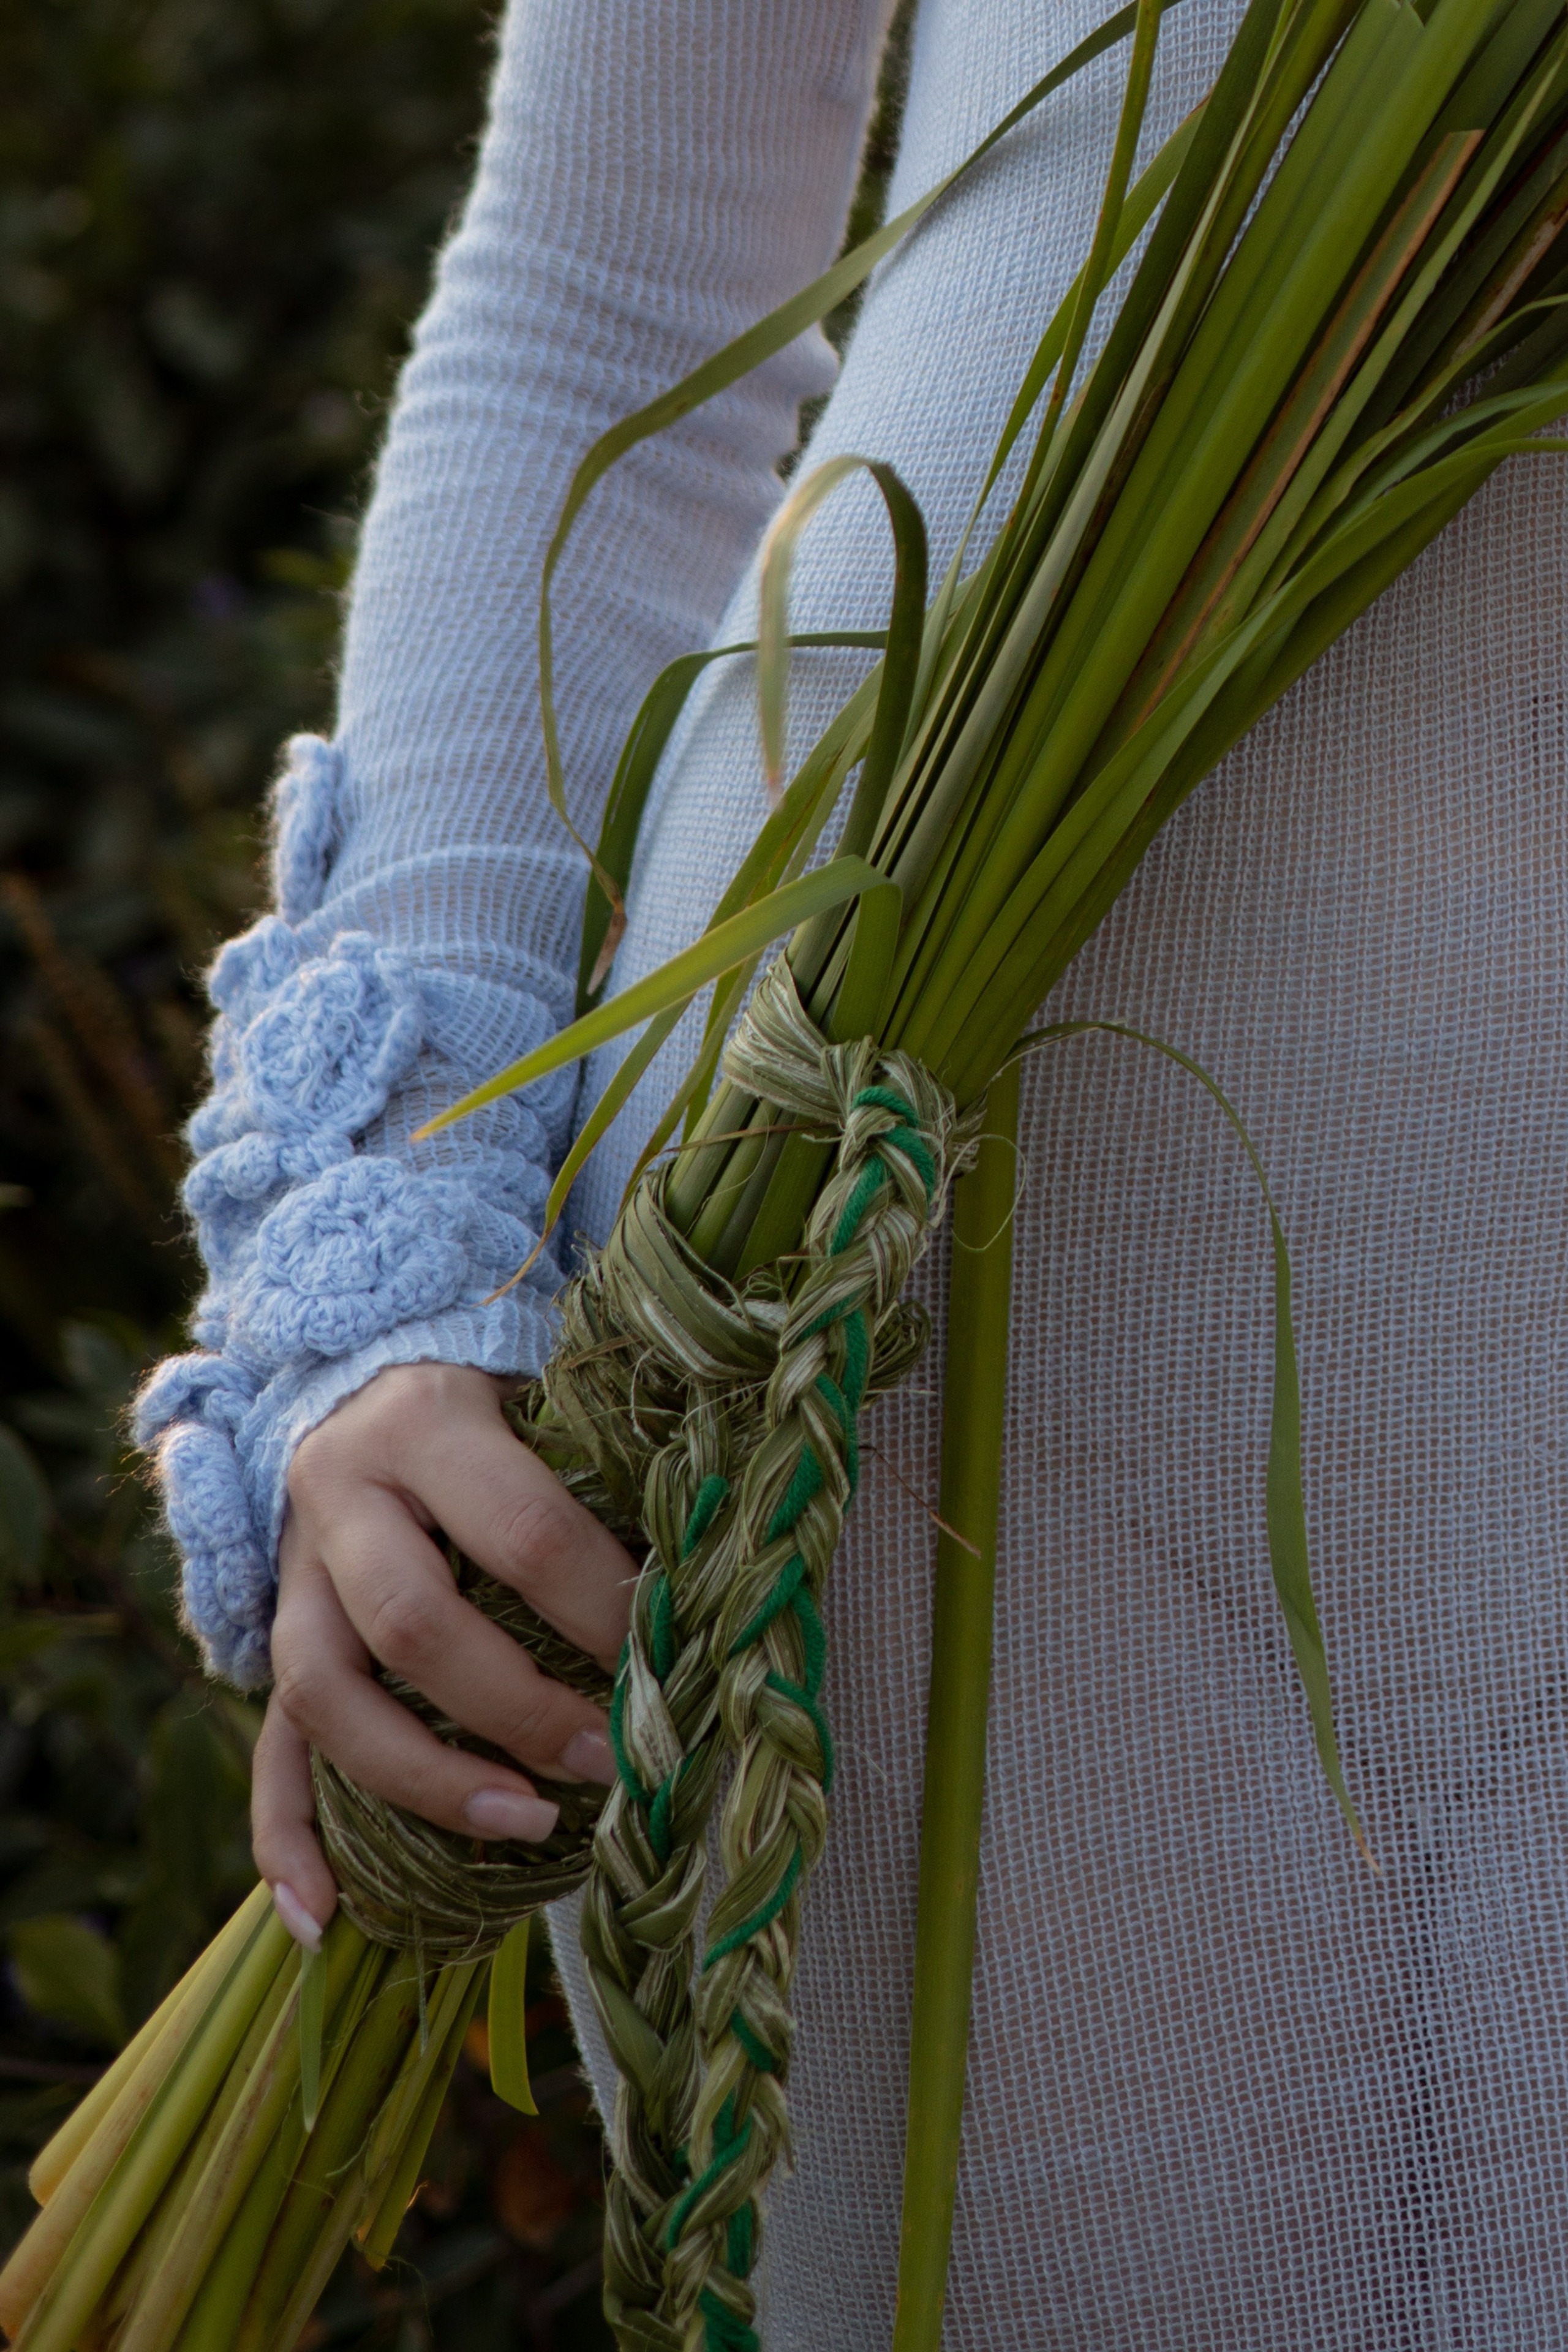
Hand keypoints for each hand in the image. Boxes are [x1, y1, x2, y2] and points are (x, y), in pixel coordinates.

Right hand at [250, 1362, 633, 1948]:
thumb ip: (609, 1478)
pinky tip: (320, 1919)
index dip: (601, 1609)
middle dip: (520, 1708)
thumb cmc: (503, 1398)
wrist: (370, 1366)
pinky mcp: (275, 1630)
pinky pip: (266, 1744)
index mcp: (430, 1421)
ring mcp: (294, 1568)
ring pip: (324, 1692)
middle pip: (415, 1624)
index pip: (522, 1534)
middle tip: (607, 1759)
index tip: (670, 1663)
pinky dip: (285, 1838)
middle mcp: (343, 1488)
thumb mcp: (552, 1403)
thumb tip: (718, 1585)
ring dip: (420, 1779)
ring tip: (518, 1826)